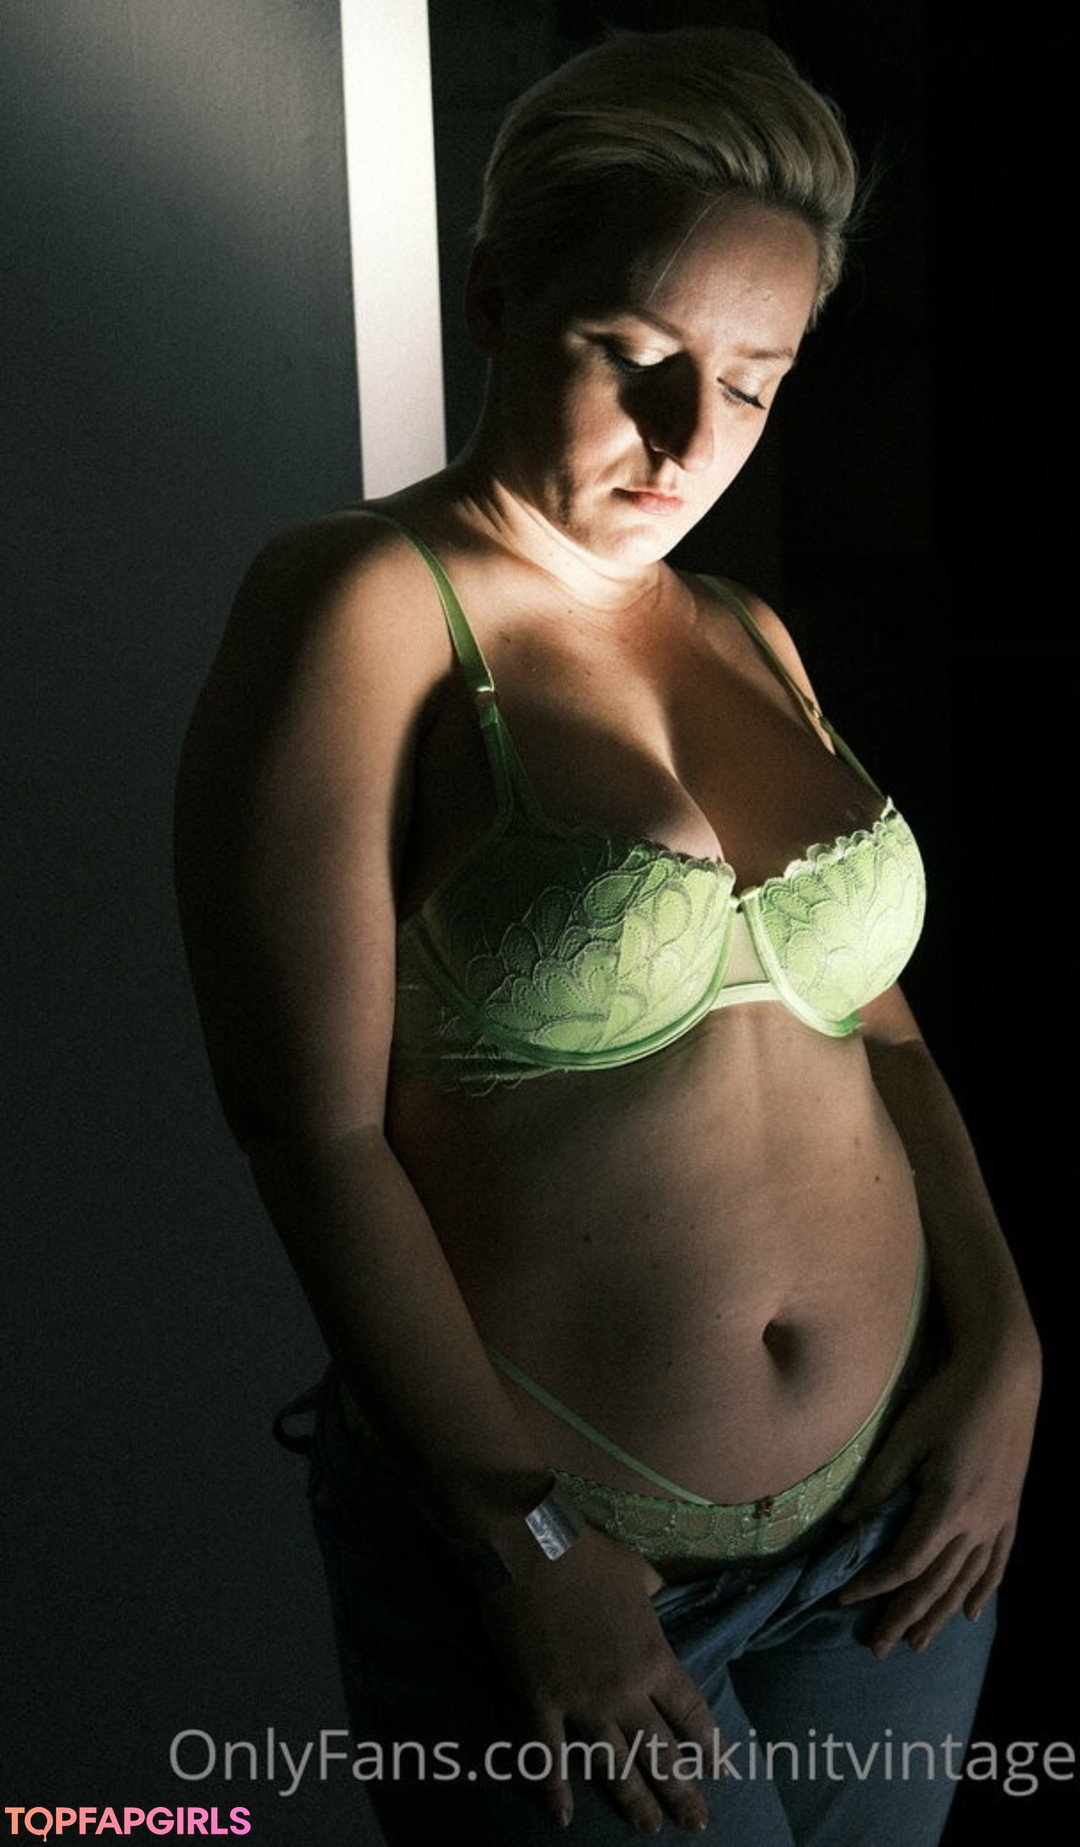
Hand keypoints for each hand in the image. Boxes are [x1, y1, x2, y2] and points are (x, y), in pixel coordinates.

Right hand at [480, 1525, 722, 1833]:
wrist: (531, 1548)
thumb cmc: (589, 1556)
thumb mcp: (640, 1572)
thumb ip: (659, 1593)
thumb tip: (668, 1593)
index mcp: (655, 1658)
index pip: (691, 1714)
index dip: (709, 1746)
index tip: (721, 1772)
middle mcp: (624, 1691)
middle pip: (660, 1752)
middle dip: (681, 1791)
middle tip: (697, 1823)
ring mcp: (581, 1702)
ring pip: (614, 1764)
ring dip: (633, 1800)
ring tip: (650, 1828)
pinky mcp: (540, 1702)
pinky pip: (549, 1755)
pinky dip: (554, 1789)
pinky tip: (562, 1818)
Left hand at [836, 1338, 1040, 1656]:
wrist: (1006, 1378)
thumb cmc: (949, 1400)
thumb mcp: (906, 1437)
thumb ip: (878, 1483)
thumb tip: (846, 1525)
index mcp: (947, 1505)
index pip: (907, 1562)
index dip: (875, 1585)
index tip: (845, 1598)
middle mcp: (977, 1522)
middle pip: (936, 1583)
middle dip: (904, 1616)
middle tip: (878, 1648)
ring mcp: (998, 1519)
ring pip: (966, 1581)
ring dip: (940, 1614)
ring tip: (917, 1643)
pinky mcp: (1010, 1510)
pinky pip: (997, 1562)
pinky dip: (983, 1590)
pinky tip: (970, 1612)